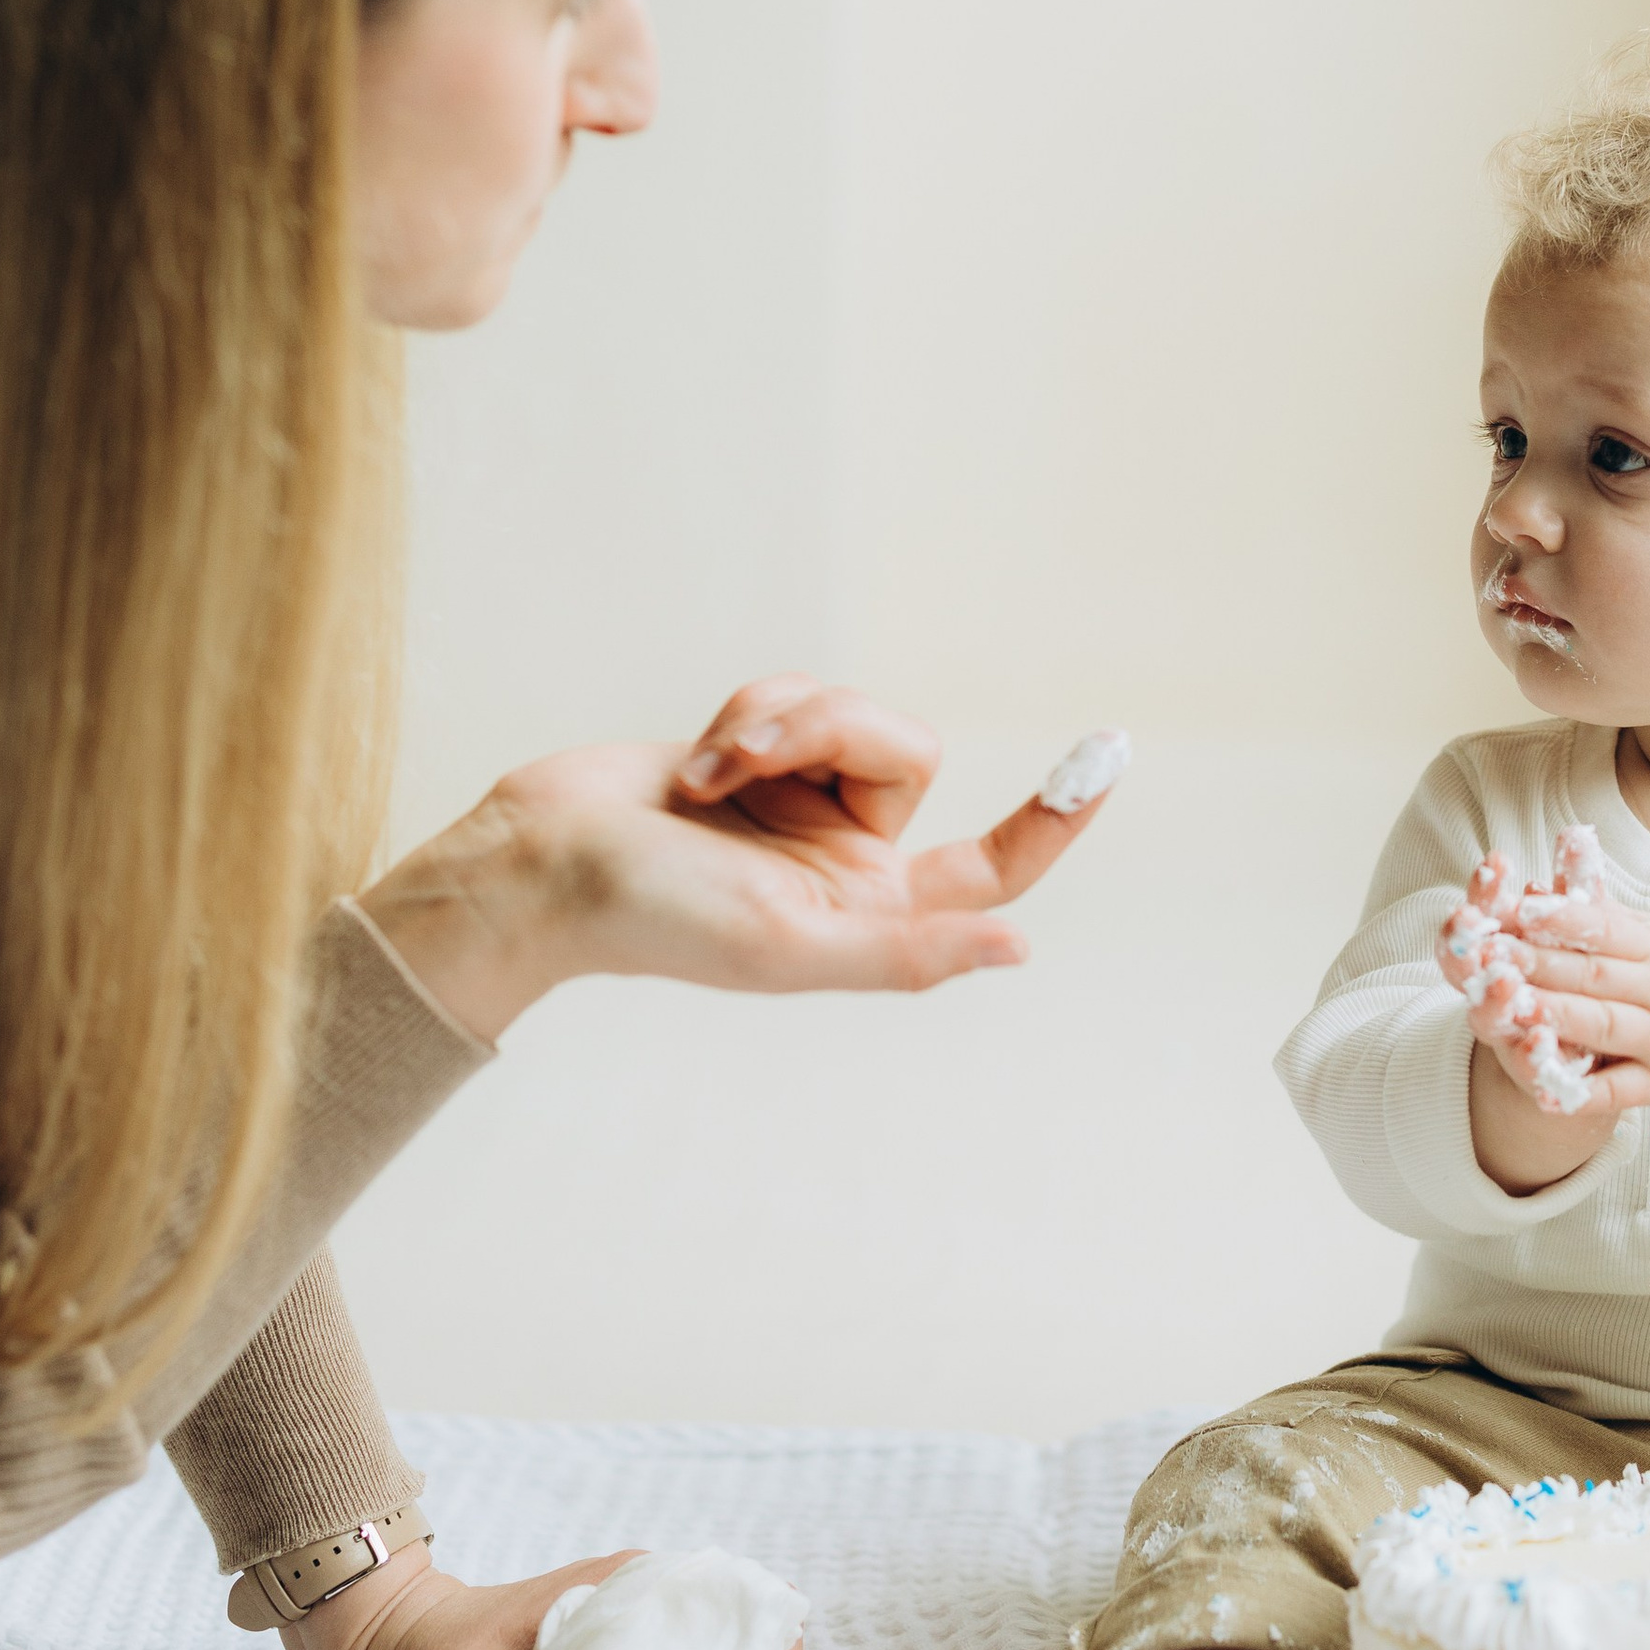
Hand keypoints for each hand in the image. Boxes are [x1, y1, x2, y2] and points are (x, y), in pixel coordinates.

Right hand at [362, 679, 1121, 1040]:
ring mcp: (803, 804)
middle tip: (743, 761)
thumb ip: (908, 950)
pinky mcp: (756, 757)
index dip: (1055, 818)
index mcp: (873, 916)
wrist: (541, 860)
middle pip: (908, 754)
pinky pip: (795, 700)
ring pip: (848, 715)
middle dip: (831, 733)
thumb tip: (1020, 947)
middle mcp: (849, 859)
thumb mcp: (790, 946)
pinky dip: (748, 714)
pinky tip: (693, 761)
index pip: (993, 867)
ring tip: (707, 771)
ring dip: (779, 722)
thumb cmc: (655, 919)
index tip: (1108, 757)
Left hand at [1470, 874, 1649, 1118]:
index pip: (1605, 930)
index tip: (1520, 907)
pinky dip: (1584, 1094)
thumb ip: (1605, 913)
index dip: (1563, 919)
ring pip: (1604, 1028)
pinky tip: (1548, 1093)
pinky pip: (1619, 1092)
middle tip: (1490, 955)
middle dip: (1540, 964)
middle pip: (1594, 975)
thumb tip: (1555, 870)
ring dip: (1558, 1018)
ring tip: (1513, 1009)